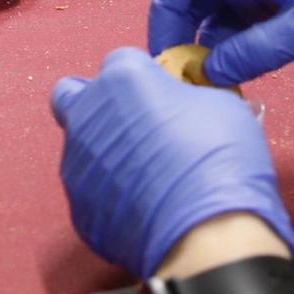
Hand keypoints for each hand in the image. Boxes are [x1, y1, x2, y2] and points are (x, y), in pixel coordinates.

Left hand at [50, 47, 293, 277]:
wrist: (206, 233)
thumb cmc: (218, 161)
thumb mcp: (221, 105)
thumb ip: (185, 97)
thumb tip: (181, 107)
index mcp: (122, 78)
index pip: (120, 60)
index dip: (143, 76)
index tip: (161, 93)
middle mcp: (88, 115)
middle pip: (73, 95)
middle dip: (97, 103)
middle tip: (134, 122)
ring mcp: (77, 165)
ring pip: (79, 147)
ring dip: (105, 152)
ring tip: (147, 175)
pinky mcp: (79, 209)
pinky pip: (90, 192)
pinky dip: (110, 195)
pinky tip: (143, 206)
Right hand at [148, 0, 293, 86]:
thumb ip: (257, 50)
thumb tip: (208, 73)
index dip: (165, 13)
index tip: (170, 57)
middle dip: (186, 36)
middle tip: (192, 80)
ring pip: (219, 13)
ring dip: (213, 47)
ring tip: (222, 85)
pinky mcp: (284, 2)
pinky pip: (244, 23)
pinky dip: (237, 48)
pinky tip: (246, 74)